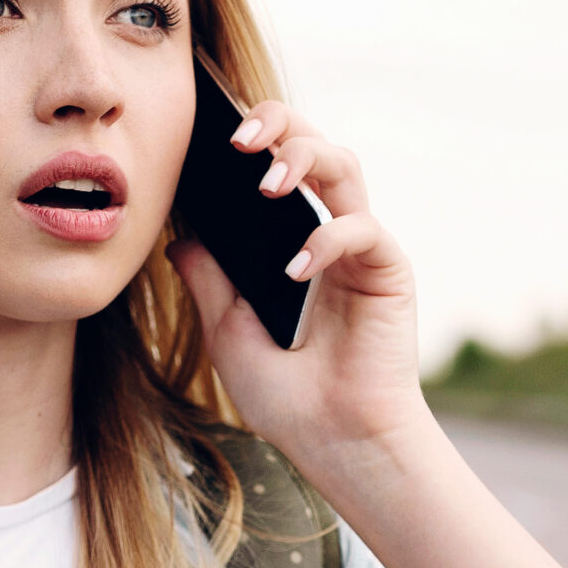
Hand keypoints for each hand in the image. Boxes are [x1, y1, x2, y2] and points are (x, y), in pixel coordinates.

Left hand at [165, 100, 435, 473]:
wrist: (335, 442)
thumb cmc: (286, 396)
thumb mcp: (227, 332)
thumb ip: (209, 279)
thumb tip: (178, 234)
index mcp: (290, 241)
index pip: (273, 166)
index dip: (250, 138)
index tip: (207, 134)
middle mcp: (328, 233)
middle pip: (313, 145)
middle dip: (277, 124)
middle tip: (237, 138)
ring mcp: (360, 248)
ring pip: (344, 165)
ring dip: (302, 159)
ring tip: (265, 184)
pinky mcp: (389, 269)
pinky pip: (362, 229)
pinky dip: (326, 240)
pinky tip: (295, 269)